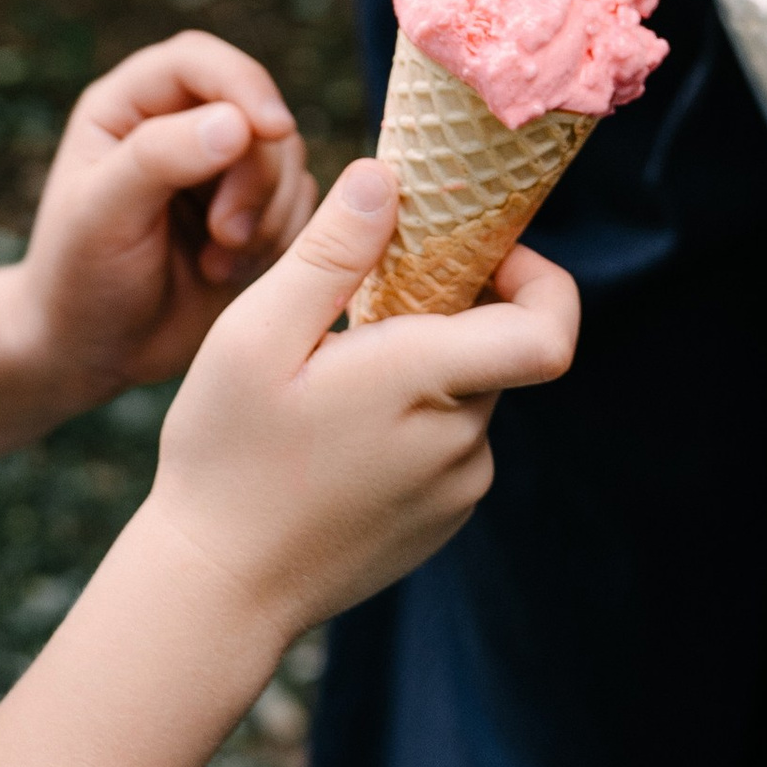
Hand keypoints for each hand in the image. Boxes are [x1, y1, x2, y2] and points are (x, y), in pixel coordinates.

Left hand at [23, 33, 316, 404]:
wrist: (91, 352)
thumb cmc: (77, 277)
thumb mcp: (102, 215)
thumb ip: (159, 158)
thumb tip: (237, 123)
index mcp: (131, 105)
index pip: (199, 62)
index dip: (242, 85)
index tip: (271, 128)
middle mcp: (181, 125)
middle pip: (256, 113)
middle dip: (255, 176)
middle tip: (227, 233)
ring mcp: (221, 169)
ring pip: (287, 160)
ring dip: (267, 215)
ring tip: (217, 262)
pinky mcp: (253, 214)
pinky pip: (300, 206)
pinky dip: (279, 240)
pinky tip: (228, 273)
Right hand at [141, 159, 580, 641]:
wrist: (217, 589)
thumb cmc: (225, 455)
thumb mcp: (255, 334)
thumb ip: (330, 251)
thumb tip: (386, 178)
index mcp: (424, 384)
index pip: (550, 330)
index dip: (541, 280)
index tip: (483, 255)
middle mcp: (460, 443)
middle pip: (498, 352)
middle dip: (451, 315)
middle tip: (366, 308)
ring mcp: (457, 491)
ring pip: (470, 398)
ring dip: (425, 372)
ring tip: (335, 379)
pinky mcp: (442, 522)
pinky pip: (450, 447)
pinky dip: (413, 423)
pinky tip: (337, 436)